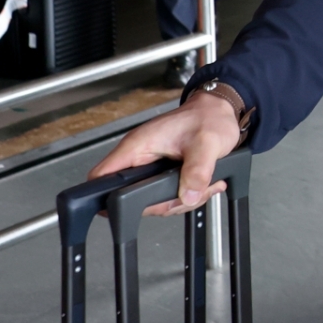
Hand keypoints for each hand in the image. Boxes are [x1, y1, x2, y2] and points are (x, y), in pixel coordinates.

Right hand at [87, 91, 239, 215]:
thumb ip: (197, 170)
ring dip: (180, 200)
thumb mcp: (207, 143)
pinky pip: (167, 196)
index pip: (101, 175)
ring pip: (153, 201)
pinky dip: (188, 195)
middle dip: (163, 203)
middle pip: (131, 199)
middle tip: (188, 195)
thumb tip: (188, 195)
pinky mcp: (163, 173)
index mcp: (138, 146)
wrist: (221, 112)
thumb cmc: (209, 117)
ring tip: (202, 186)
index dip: (103, 197)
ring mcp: (151, 167)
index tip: (121, 211)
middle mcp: (140, 157)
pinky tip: (204, 185)